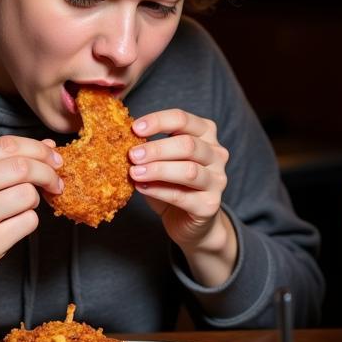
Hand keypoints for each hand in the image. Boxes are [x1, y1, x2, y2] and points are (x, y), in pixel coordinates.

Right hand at [0, 136, 62, 302]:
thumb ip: (2, 161)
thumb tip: (49, 146)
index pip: (7, 145)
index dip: (38, 149)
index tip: (54, 158)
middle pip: (21, 167)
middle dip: (47, 172)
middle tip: (55, 182)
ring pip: (28, 195)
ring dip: (35, 199)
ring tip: (22, 207)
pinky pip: (28, 222)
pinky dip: (29, 221)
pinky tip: (14, 225)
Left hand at [129, 109, 230, 253]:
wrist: (188, 221)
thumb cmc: (173, 184)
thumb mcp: (163, 160)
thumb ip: (151, 149)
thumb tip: (124, 140)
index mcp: (206, 134)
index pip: (183, 119)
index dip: (158, 121)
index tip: (134, 128)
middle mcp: (217, 154)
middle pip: (188, 145)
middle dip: (156, 149)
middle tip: (132, 155)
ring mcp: (217, 180)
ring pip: (189, 170)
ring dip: (158, 170)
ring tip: (134, 173)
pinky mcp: (210, 204)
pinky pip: (182, 195)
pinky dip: (158, 191)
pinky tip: (141, 188)